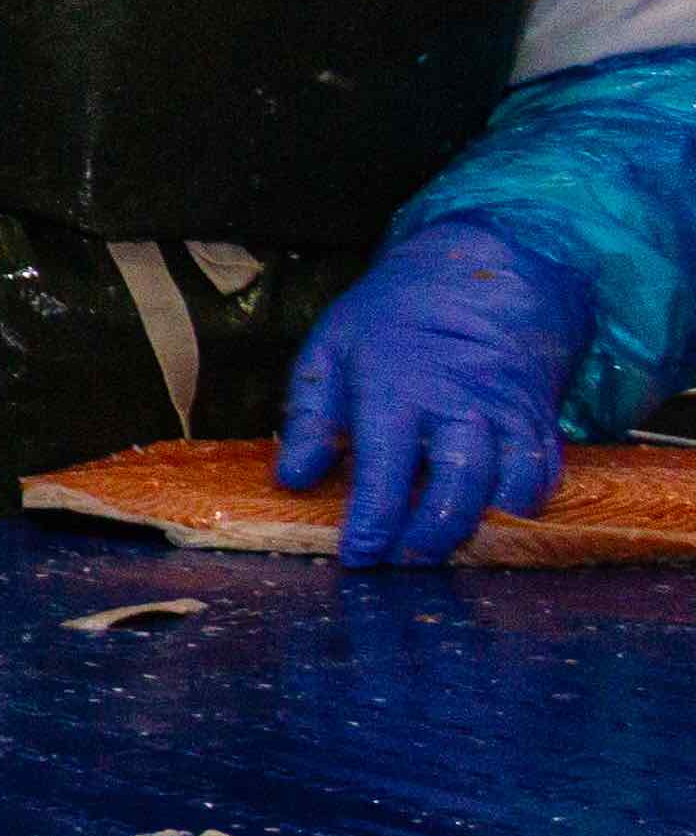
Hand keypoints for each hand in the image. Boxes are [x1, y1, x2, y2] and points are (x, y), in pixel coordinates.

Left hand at [276, 219, 589, 566]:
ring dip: (479, 527)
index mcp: (395, 387)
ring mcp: (507, 412)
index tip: (357, 557)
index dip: (372, 522)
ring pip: (507, 487)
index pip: (383, 469)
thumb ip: (311, 417)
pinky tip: (491, 518)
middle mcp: (458, 403)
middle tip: (402, 562)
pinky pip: (542, 473)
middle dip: (430, 537)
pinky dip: (521, 504)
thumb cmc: (393, 318)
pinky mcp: (539, 419)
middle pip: (457, 486)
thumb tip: (293, 478)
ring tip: (441, 548)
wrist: (482, 273)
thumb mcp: (331, 350)